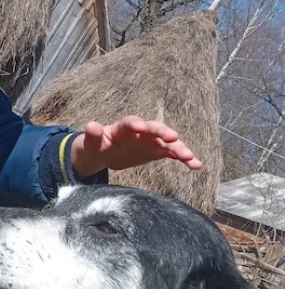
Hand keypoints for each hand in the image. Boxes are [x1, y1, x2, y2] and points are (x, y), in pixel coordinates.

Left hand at [70, 117, 203, 178]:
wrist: (103, 153)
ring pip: (166, 142)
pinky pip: (172, 153)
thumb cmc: (95, 147)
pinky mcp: (157, 150)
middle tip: (173, 138)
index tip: (141, 127)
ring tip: (190, 157)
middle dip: (163, 132)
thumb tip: (91, 125)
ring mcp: (150, 140)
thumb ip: (92, 136)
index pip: (130, 123)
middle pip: (153, 129)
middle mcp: (140, 131)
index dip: (136, 124)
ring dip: (178, 148)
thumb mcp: (90, 144)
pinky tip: (197, 165)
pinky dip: (184, 158)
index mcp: (122, 128)